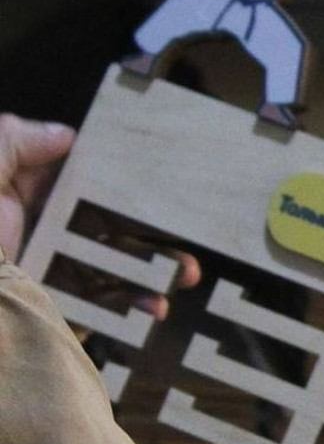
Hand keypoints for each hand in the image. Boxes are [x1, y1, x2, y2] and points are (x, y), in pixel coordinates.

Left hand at [0, 113, 199, 318]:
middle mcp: (35, 232)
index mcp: (17, 196)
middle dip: (152, 231)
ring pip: (113, 268)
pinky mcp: (50, 309)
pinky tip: (151, 306)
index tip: (161, 182)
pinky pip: (100, 308)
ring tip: (185, 274)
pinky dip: (132, 308)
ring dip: (155, 270)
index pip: (78, 181)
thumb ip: (14, 141)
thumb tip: (67, 134)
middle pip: (107, 227)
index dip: (121, 181)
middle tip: (187, 234)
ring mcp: (45, 274)